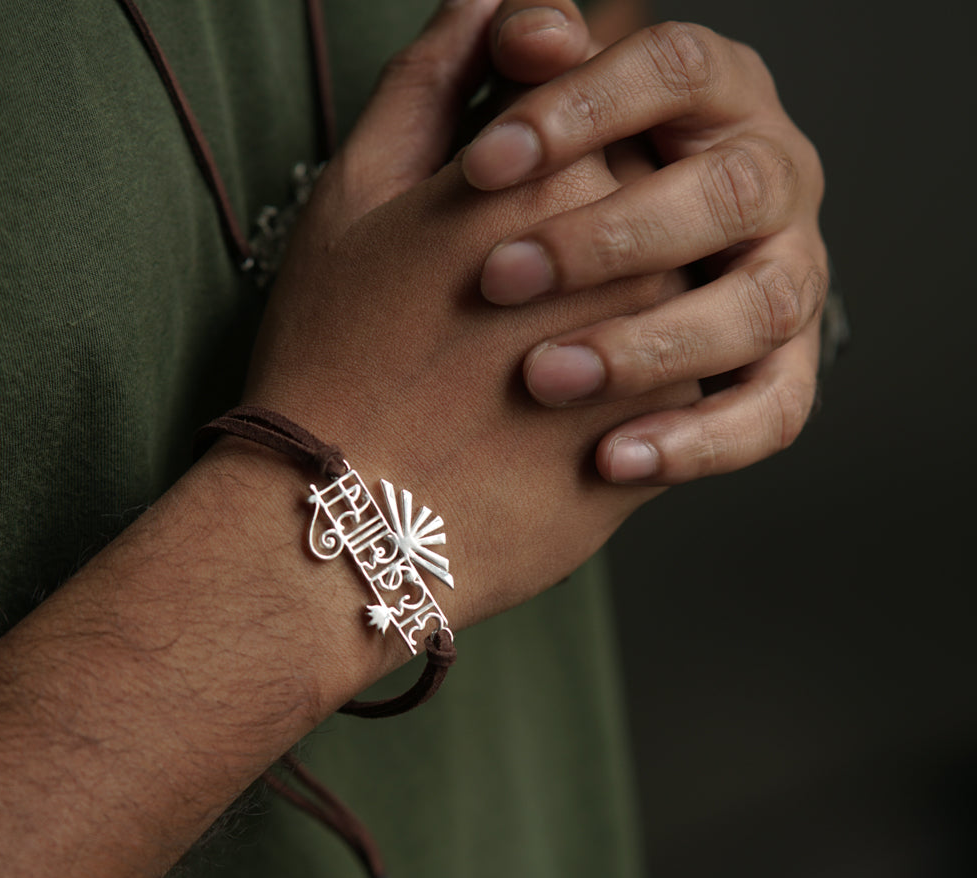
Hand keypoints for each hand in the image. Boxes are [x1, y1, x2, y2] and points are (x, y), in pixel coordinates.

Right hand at [234, 0, 701, 630]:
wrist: (349, 522)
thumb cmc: (332, 360)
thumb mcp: (354, 197)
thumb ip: (433, 81)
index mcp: (552, 176)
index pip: (592, 114)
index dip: (543, 152)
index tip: (492, 198)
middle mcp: (628, 251)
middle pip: (641, 200)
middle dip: (581, 231)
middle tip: (494, 298)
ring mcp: (659, 346)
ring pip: (666, 292)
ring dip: (610, 312)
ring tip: (510, 362)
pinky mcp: (665, 434)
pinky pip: (676, 383)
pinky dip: (626, 387)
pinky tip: (538, 415)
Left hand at [466, 3, 827, 484]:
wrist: (522, 356)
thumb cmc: (485, 244)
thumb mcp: (471, 166)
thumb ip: (483, 80)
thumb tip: (517, 17)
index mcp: (700, 105)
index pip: (673, 69)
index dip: (584, 106)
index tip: (481, 164)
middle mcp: (762, 182)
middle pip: (732, 186)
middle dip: (612, 235)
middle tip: (498, 280)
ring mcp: (781, 281)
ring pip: (760, 303)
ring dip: (652, 344)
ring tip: (543, 381)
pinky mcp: (778, 377)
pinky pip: (771, 413)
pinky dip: (698, 440)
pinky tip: (610, 460)